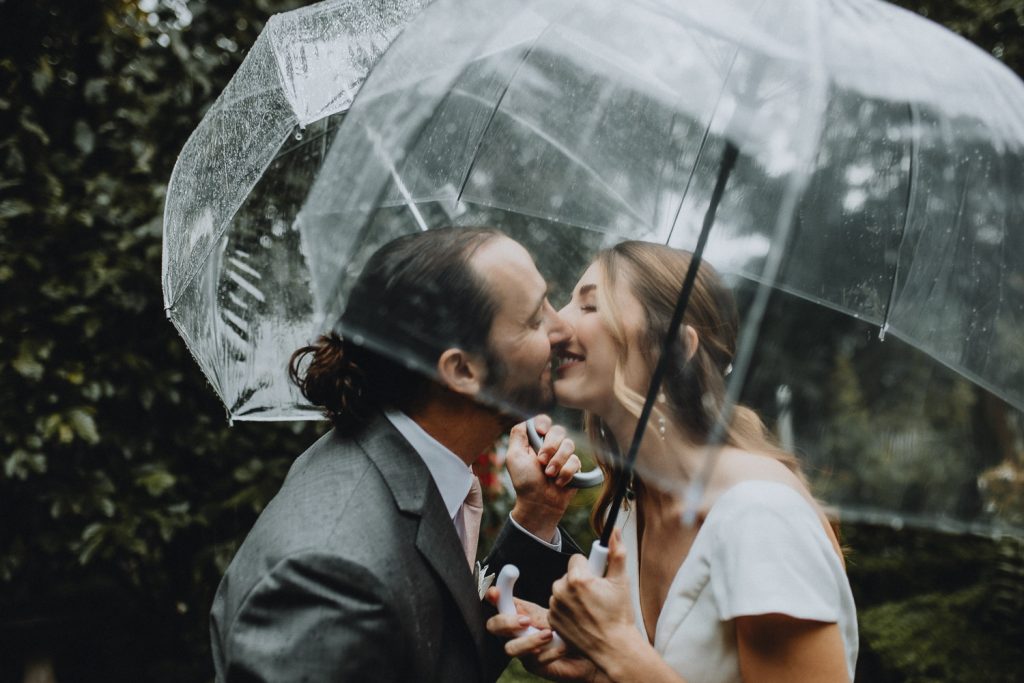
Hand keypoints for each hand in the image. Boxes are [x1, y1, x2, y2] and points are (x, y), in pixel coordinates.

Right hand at [485, 588, 598, 681]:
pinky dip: (550, 652)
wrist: (586, 649)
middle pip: (493, 627)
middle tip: (526, 620)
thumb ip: (551, 595)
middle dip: (506, 622)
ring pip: (511, 648)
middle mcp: (515, 631)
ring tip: (549, 634)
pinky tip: (563, 646)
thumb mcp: (557, 607)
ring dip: (529, 640)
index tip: (496, 592)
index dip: (493, 597)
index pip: (498, 603)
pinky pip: (535, 661)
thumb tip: (547, 575)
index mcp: (518, 612)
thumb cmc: (568, 626)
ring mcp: (522, 650)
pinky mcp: (535, 666)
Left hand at [506, 416, 579, 540]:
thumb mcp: (513, 456)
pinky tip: (559, 482)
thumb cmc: (524, 481)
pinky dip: (565, 473)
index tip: (540, 433)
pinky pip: (576, 461)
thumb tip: (527, 420)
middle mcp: (550, 444)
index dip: (544, 423)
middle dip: (550, 447)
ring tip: (549, 475)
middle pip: (558, 430)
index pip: (543, 420)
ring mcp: (563, 455)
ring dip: (558, 462)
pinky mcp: (574, 466)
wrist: (539, 502)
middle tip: (541, 462)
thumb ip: (518, 435)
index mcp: (535, 439)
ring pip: (569, 445)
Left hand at [548, 529, 638, 668]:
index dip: (590, 569)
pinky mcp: (551, 620)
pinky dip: (567, 610)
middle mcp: (561, 590)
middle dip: (580, 582)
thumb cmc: (619, 614)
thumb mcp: (621, 581)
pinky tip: (581, 619)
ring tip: (590, 609)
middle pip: (569, 575)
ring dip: (572, 596)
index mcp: (577, 578)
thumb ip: (616, 552)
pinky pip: (557, 606)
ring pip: (562, 590)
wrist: (613, 648)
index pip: (577, 560)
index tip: (598, 580)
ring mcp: (554, 607)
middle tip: (596, 597)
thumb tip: (613, 530)